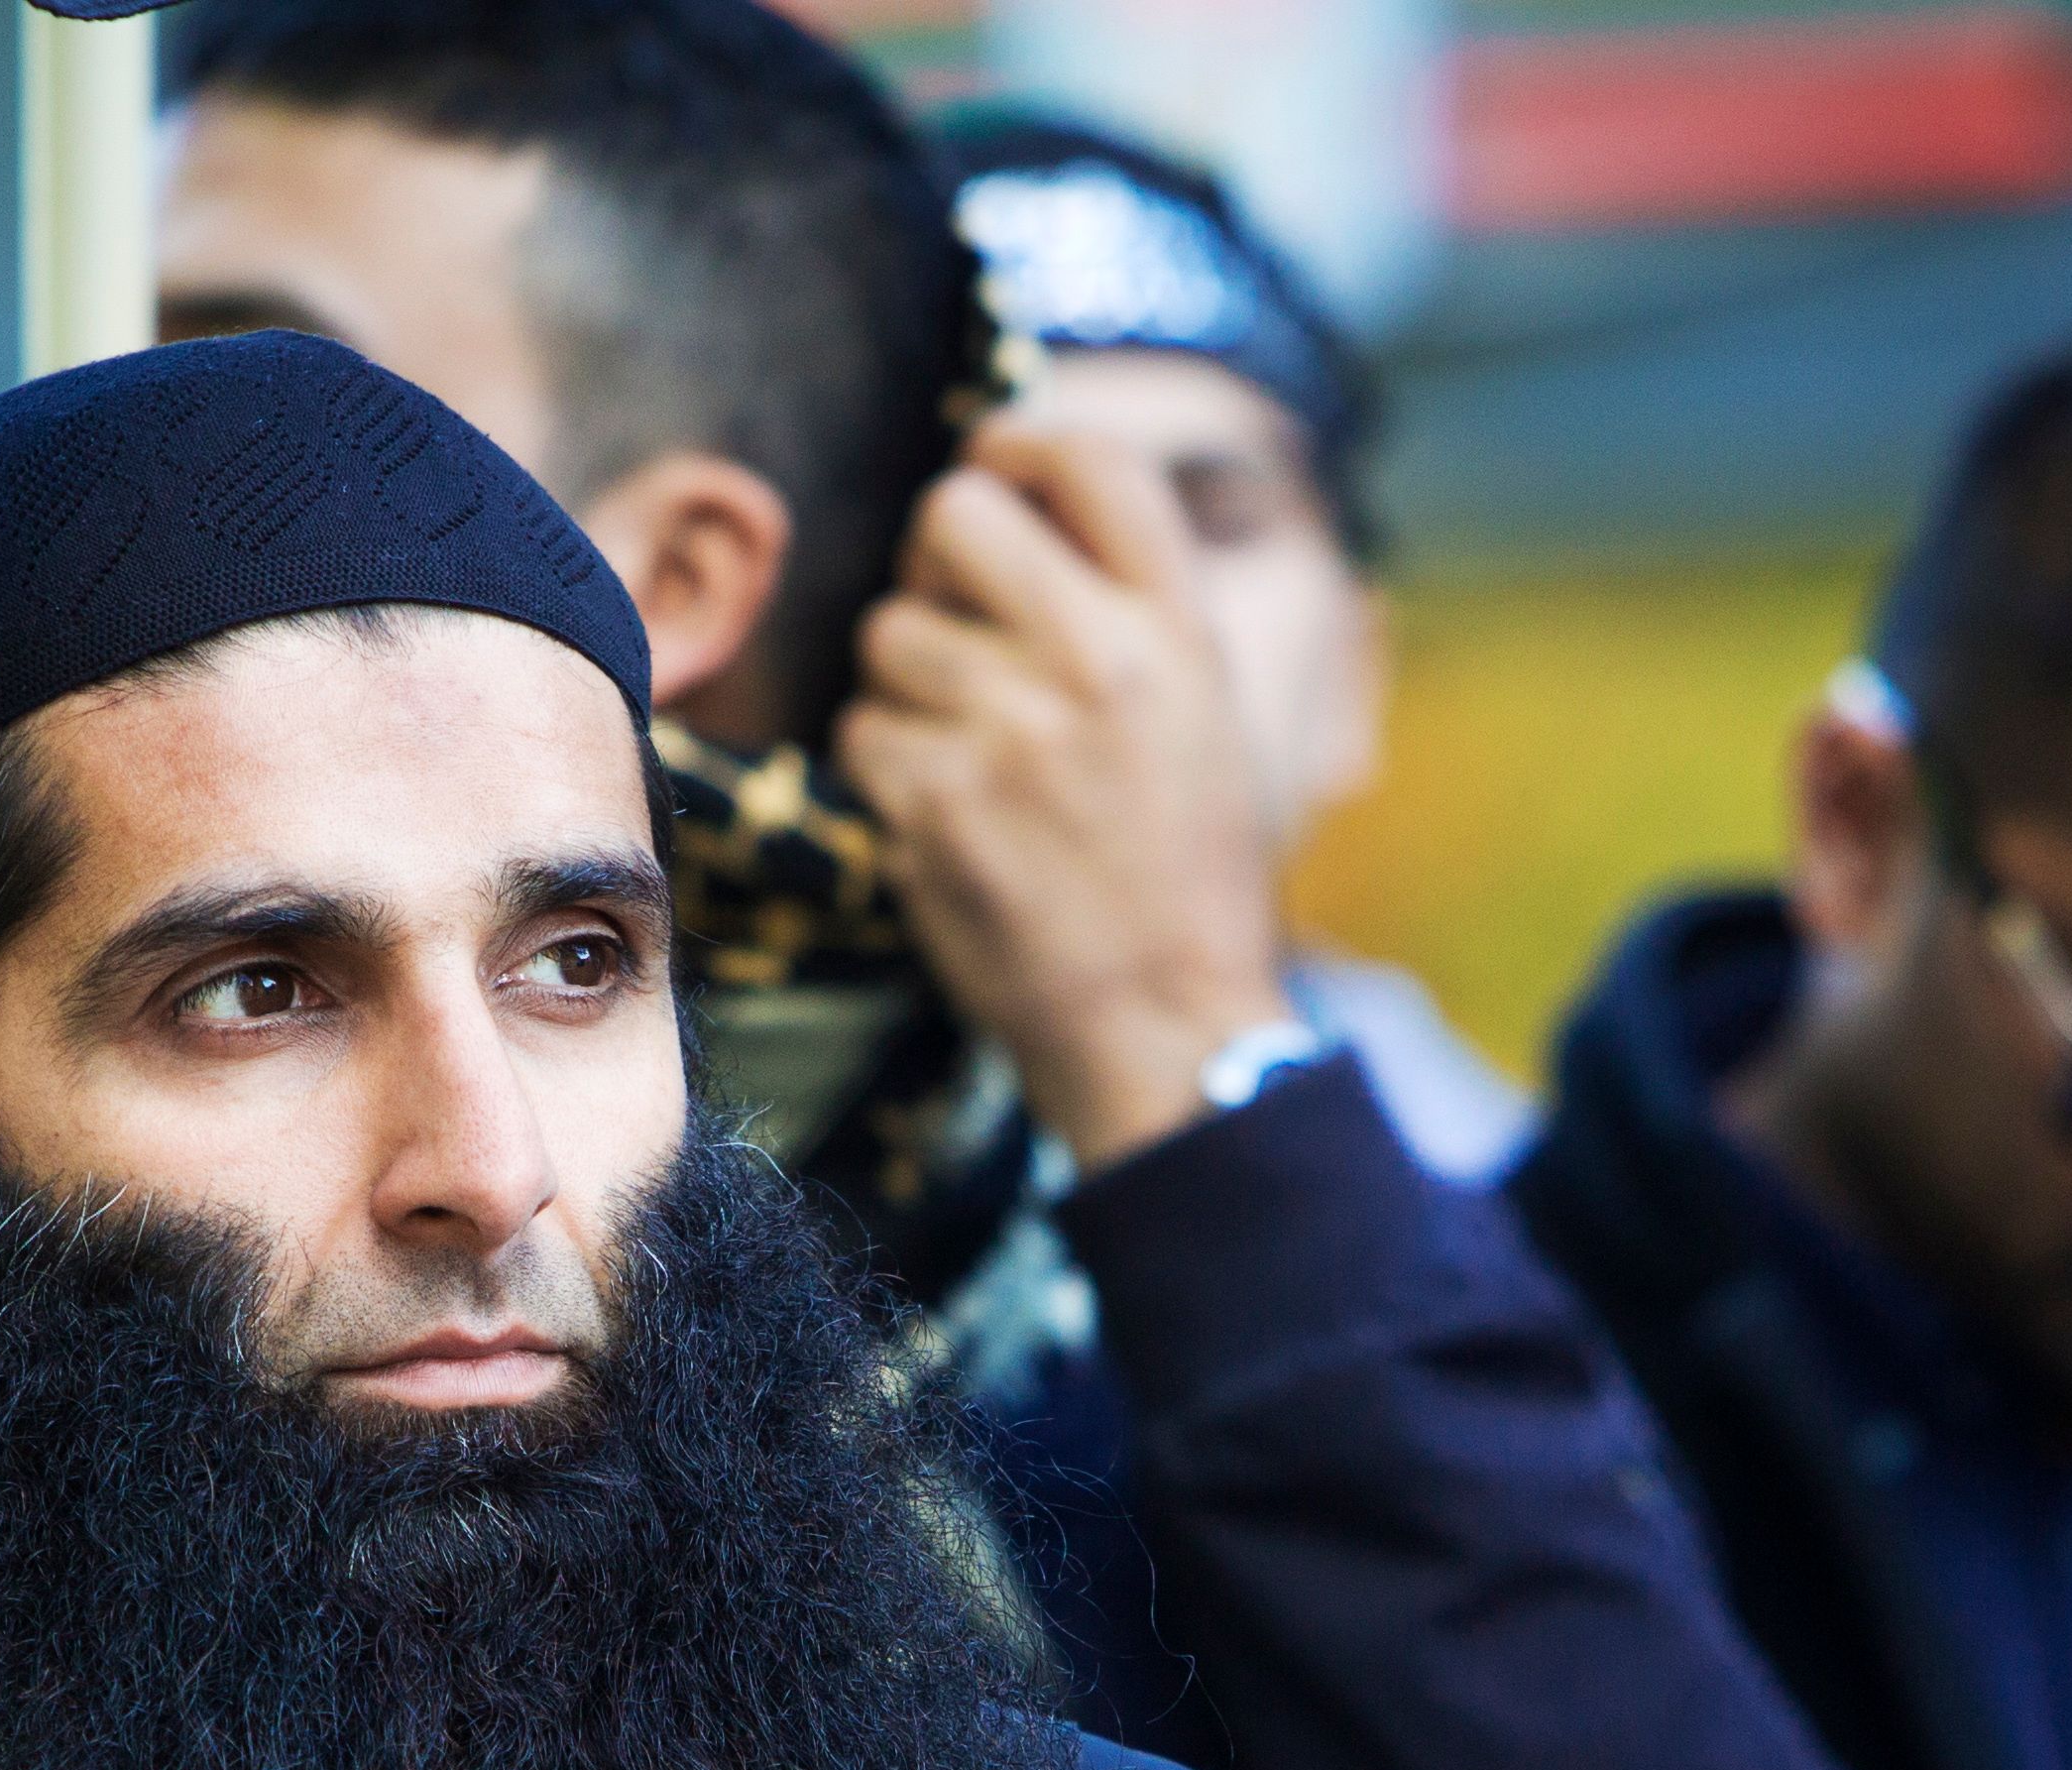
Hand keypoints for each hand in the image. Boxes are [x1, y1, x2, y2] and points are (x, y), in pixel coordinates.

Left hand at [834, 423, 1287, 1169]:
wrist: (1165, 1025)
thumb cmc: (1186, 877)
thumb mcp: (1209, 717)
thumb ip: (1134, 609)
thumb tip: (1024, 503)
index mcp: (1179, 630)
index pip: (1092, 459)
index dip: (1021, 441)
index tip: (992, 465)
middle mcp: (1099, 661)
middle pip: (957, 513)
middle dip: (936, 564)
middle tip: (956, 625)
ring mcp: (1011, 730)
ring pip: (890, 633)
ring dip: (907, 686)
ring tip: (971, 754)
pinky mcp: (936, 803)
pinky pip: (861, 729)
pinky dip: (888, 769)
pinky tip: (947, 816)